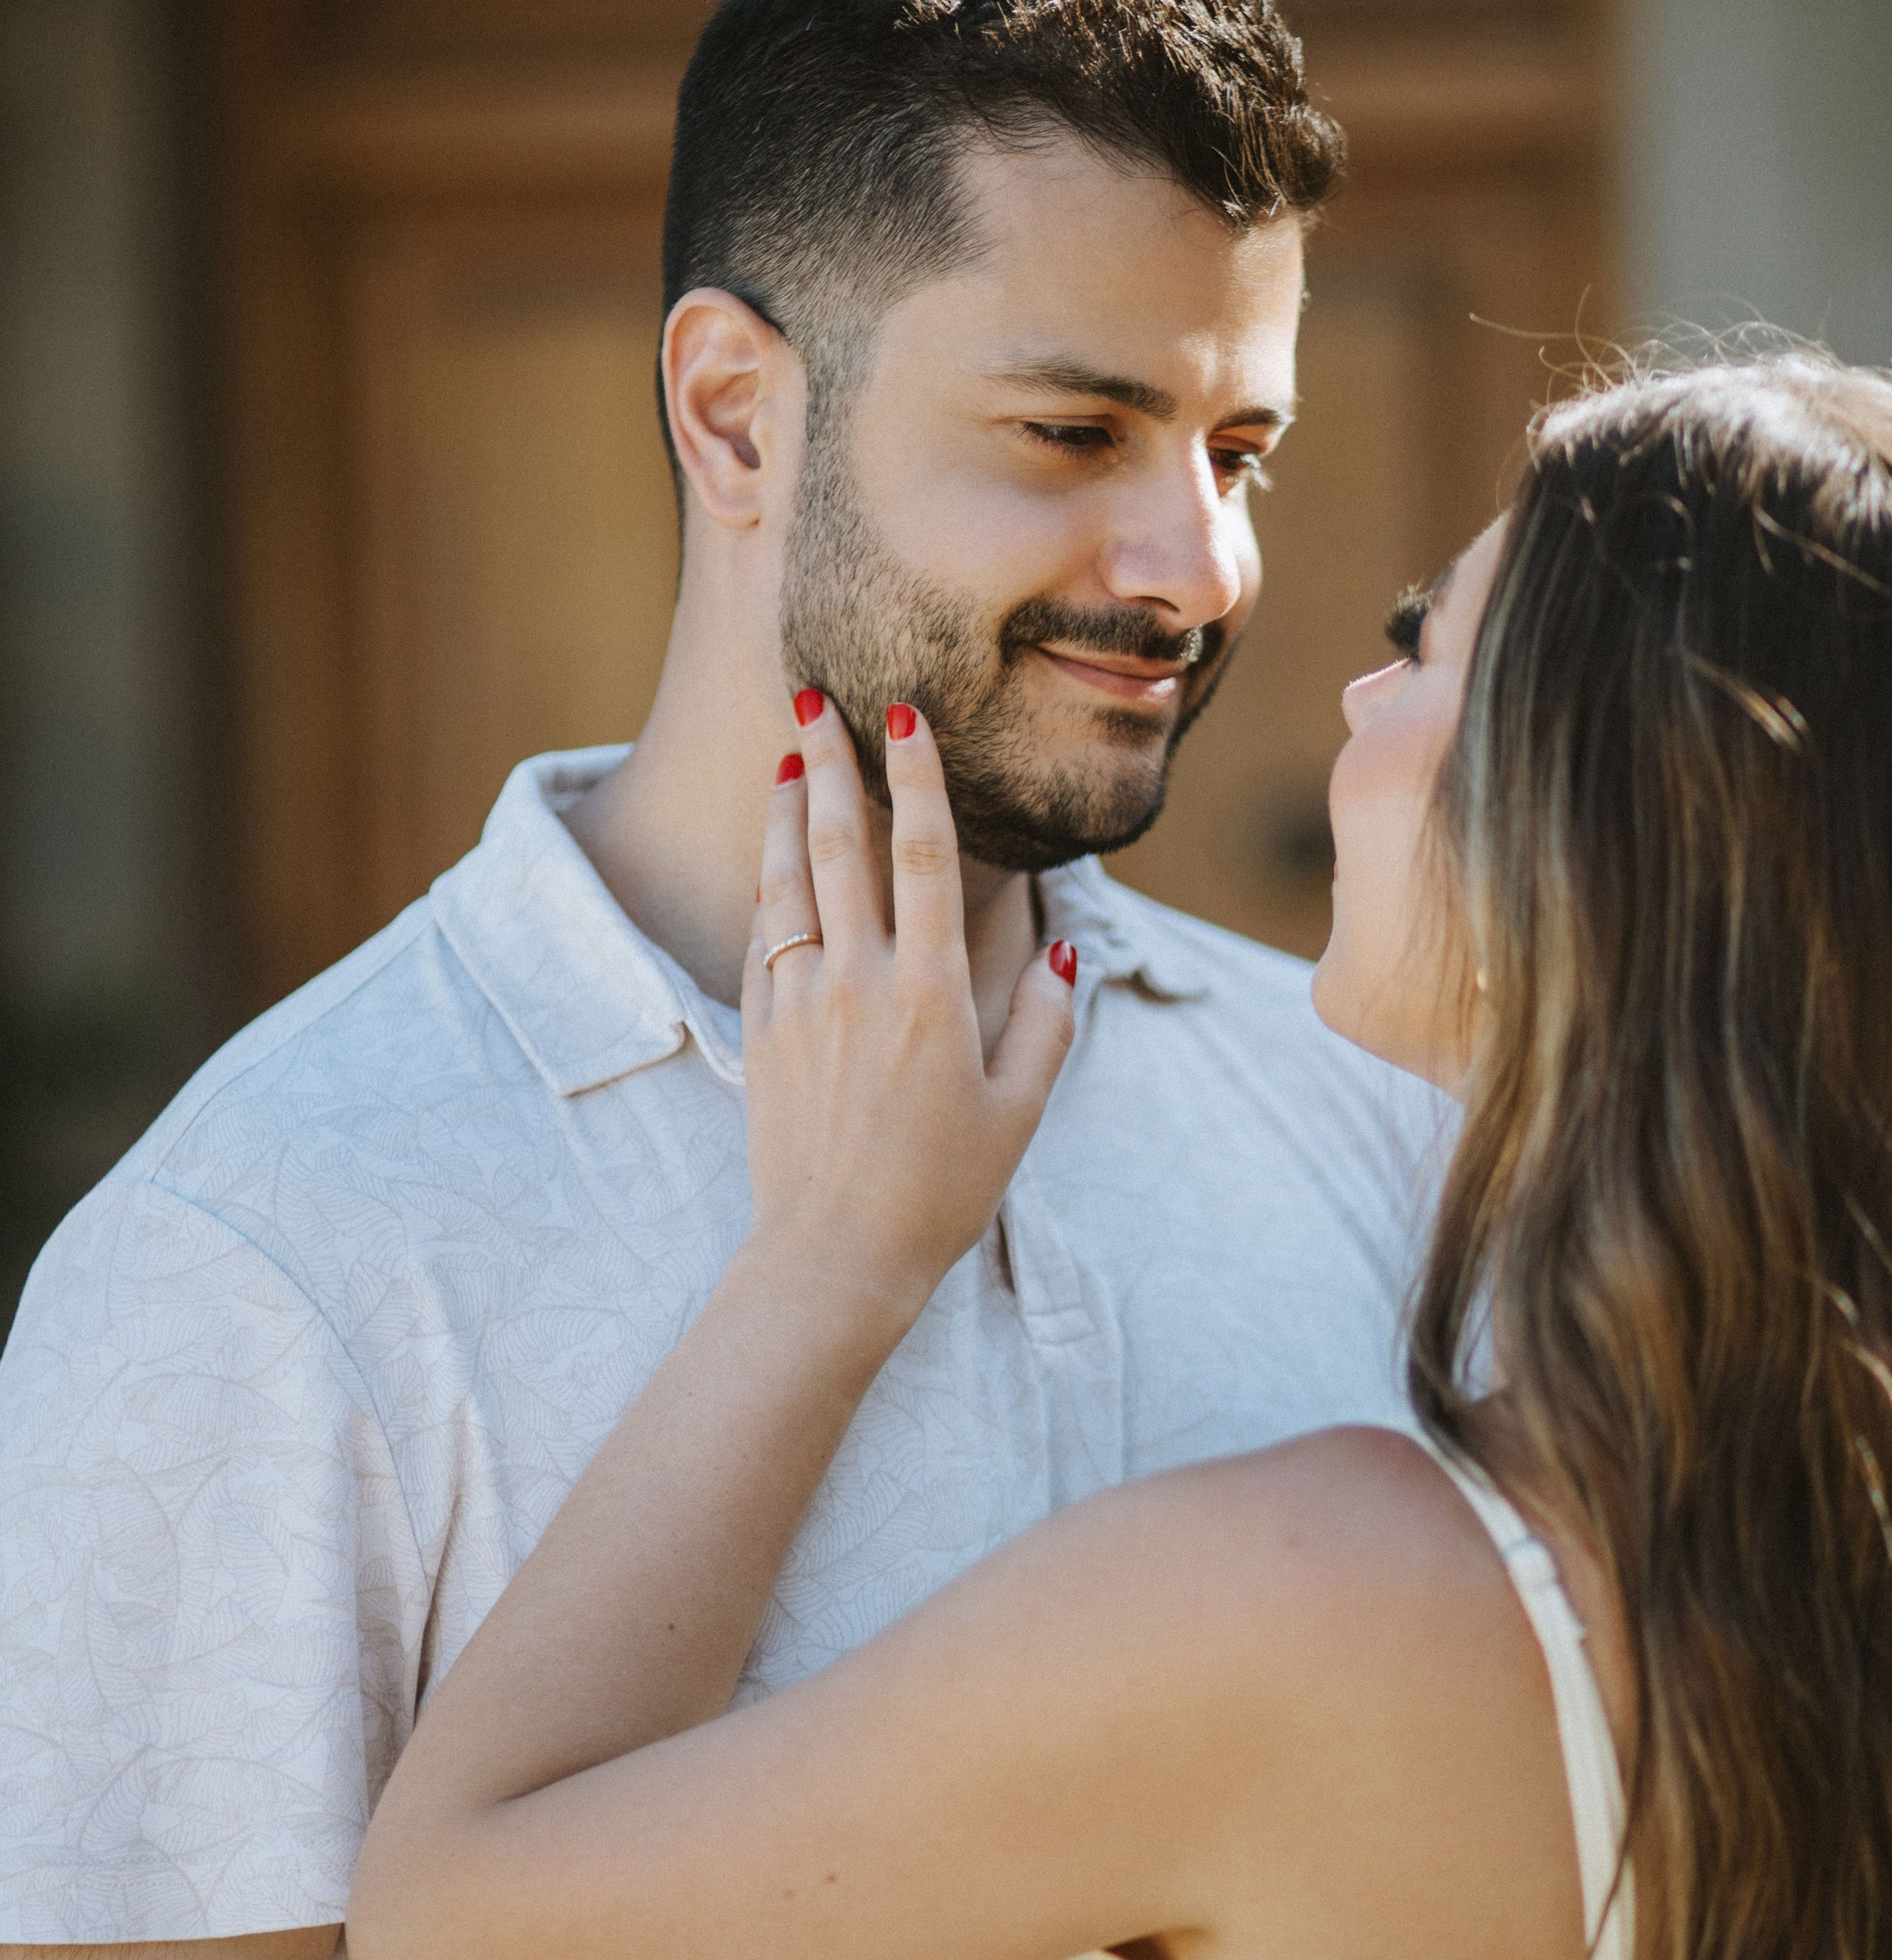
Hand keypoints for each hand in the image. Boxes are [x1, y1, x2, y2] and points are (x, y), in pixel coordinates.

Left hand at [743, 696, 1076, 1318]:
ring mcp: (800, 1005)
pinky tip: (774, 858)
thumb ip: (1045, 1023)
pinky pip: (764, 938)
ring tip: (788, 757)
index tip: (904, 719)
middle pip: (840, 846)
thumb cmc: (940, 1192)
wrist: (834, 1258)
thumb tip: (1061, 947)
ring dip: (787, 812)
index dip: (916, 780)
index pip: (926, 858)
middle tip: (816, 701)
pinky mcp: (762, 1034)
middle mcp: (860, 984)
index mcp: (932, 995)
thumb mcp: (1019, 1113)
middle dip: (829, 765)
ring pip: (788, 882)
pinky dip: (769, 886)